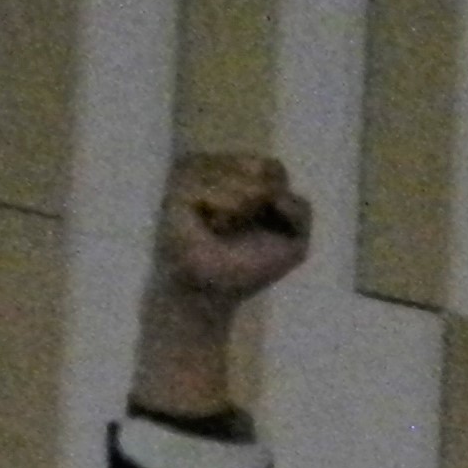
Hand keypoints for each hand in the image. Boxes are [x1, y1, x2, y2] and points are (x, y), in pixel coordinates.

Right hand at [132, 152, 307, 418]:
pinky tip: (205, 226)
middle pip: (265, 168)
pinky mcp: (169, 187)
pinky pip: (210, 186)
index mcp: (237, 180)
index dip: (279, 201)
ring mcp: (187, 174)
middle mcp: (208, 170)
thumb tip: (279, 192)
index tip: (263, 227)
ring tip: (219, 231)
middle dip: (264, 206)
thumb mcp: (290, 245)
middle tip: (237, 233)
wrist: (198, 299)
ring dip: (240, 210)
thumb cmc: (242, 275)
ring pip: (240, 177)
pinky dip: (218, 210)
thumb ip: (298, 213)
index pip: (274, 170)